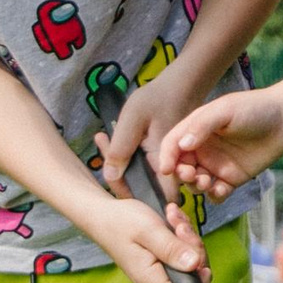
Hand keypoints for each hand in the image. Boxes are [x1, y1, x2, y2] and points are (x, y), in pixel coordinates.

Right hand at [91, 194, 207, 282]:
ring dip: (189, 238)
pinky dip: (184, 236)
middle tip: (180, 227)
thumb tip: (194, 265)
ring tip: (173, 219)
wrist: (104, 216)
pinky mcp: (165, 263)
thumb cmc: (121, 222)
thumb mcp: (148, 230)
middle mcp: (158, 282)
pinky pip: (186, 253)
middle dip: (195, 249)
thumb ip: (171, 248)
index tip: (199, 257)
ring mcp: (162, 273)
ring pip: (193, 263)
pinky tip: (173, 221)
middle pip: (195, 279)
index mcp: (152, 281)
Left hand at [98, 61, 194, 196]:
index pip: (152, 197)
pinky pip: (142, 166)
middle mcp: (170, 170)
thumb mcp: (133, 119)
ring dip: (117, 162)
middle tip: (102, 141)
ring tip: (103, 137)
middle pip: (141, 188)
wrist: (179, 86)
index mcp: (164, 165)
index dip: (128, 192)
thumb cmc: (157, 99)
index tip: (110, 170)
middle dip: (116, 173)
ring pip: (139, 177)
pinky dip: (125, 155)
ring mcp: (167, 165)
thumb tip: (111, 176)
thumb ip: (121, 148)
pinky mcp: (162, 158)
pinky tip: (112, 137)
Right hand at [161, 87, 282, 199]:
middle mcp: (202, 149)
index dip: (166, 157)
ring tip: (207, 182)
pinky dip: (215, 196)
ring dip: (196, 186)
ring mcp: (217, 165)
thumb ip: (201, 126)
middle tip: (192, 175)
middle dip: (181, 174)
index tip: (166, 169)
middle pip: (180, 167)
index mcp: (195, 130)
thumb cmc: (253, 108)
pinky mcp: (232, 178)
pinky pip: (217, 193)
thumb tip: (181, 145)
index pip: (172, 145)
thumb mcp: (224, 111)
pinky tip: (221, 190)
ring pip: (196, 183)